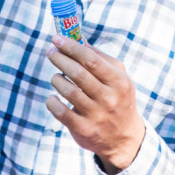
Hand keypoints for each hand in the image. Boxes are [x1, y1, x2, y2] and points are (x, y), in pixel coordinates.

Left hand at [45, 35, 145, 173]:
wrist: (124, 138)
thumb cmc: (118, 98)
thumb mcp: (117, 77)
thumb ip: (98, 57)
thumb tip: (77, 37)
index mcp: (119, 81)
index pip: (91, 60)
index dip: (71, 47)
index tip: (57, 39)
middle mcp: (109, 98)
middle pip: (78, 73)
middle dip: (60, 59)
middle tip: (51, 52)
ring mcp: (96, 115)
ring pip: (68, 91)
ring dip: (56, 79)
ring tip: (55, 77)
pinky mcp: (84, 129)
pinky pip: (61, 112)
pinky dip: (52, 101)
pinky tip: (53, 97)